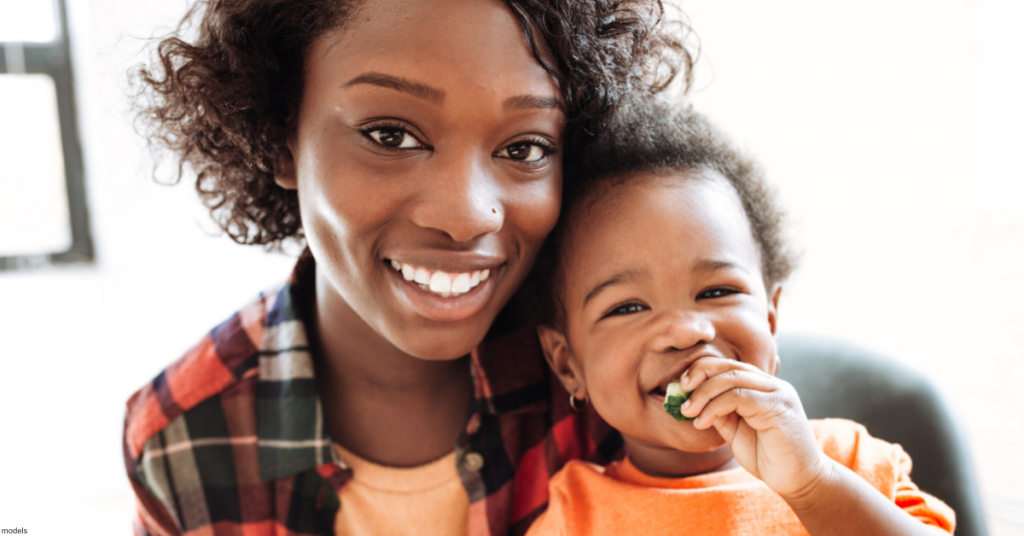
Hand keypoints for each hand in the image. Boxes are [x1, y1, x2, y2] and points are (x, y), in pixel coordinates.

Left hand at [679, 356, 829, 497]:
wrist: (799, 480)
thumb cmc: (769, 456)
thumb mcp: (735, 431)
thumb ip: (719, 413)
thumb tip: (691, 400)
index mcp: (761, 386)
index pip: (728, 366)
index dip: (702, 370)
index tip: (681, 386)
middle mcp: (771, 385)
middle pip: (729, 366)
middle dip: (699, 374)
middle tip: (680, 391)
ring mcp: (777, 393)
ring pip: (732, 378)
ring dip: (703, 393)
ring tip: (688, 411)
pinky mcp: (778, 406)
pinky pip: (740, 396)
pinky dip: (715, 406)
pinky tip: (702, 421)